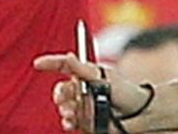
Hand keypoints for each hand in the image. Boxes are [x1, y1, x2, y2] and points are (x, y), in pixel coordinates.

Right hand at [34, 52, 151, 131]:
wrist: (140, 115)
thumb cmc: (126, 91)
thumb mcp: (105, 76)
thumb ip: (83, 68)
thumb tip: (68, 56)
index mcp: (85, 75)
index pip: (63, 66)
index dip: (49, 64)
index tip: (37, 64)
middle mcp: (82, 90)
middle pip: (61, 90)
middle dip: (59, 94)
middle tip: (65, 98)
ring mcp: (83, 107)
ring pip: (63, 107)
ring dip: (63, 109)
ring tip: (71, 112)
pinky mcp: (85, 123)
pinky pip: (70, 122)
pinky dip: (67, 122)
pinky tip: (70, 122)